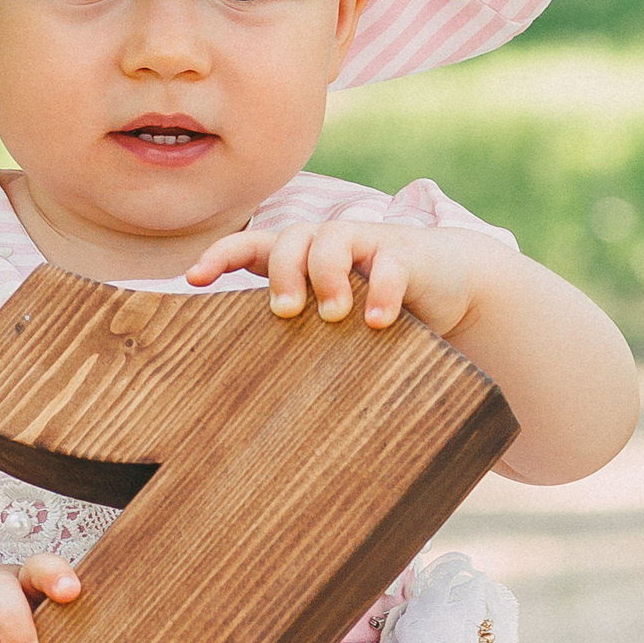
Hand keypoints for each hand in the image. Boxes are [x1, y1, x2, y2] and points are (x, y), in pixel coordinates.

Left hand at [187, 216, 492, 338]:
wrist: (450, 286)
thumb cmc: (378, 310)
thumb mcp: (334, 323)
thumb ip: (300, 337)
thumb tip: (249, 403)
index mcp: (304, 258)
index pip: (252, 245)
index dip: (221, 256)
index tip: (194, 279)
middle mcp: (330, 244)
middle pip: (290, 239)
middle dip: (282, 274)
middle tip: (286, 313)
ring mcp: (368, 244)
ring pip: (332, 239)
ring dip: (326, 276)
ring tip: (334, 316)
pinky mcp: (407, 255)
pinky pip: (388, 264)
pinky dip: (381, 290)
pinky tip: (377, 322)